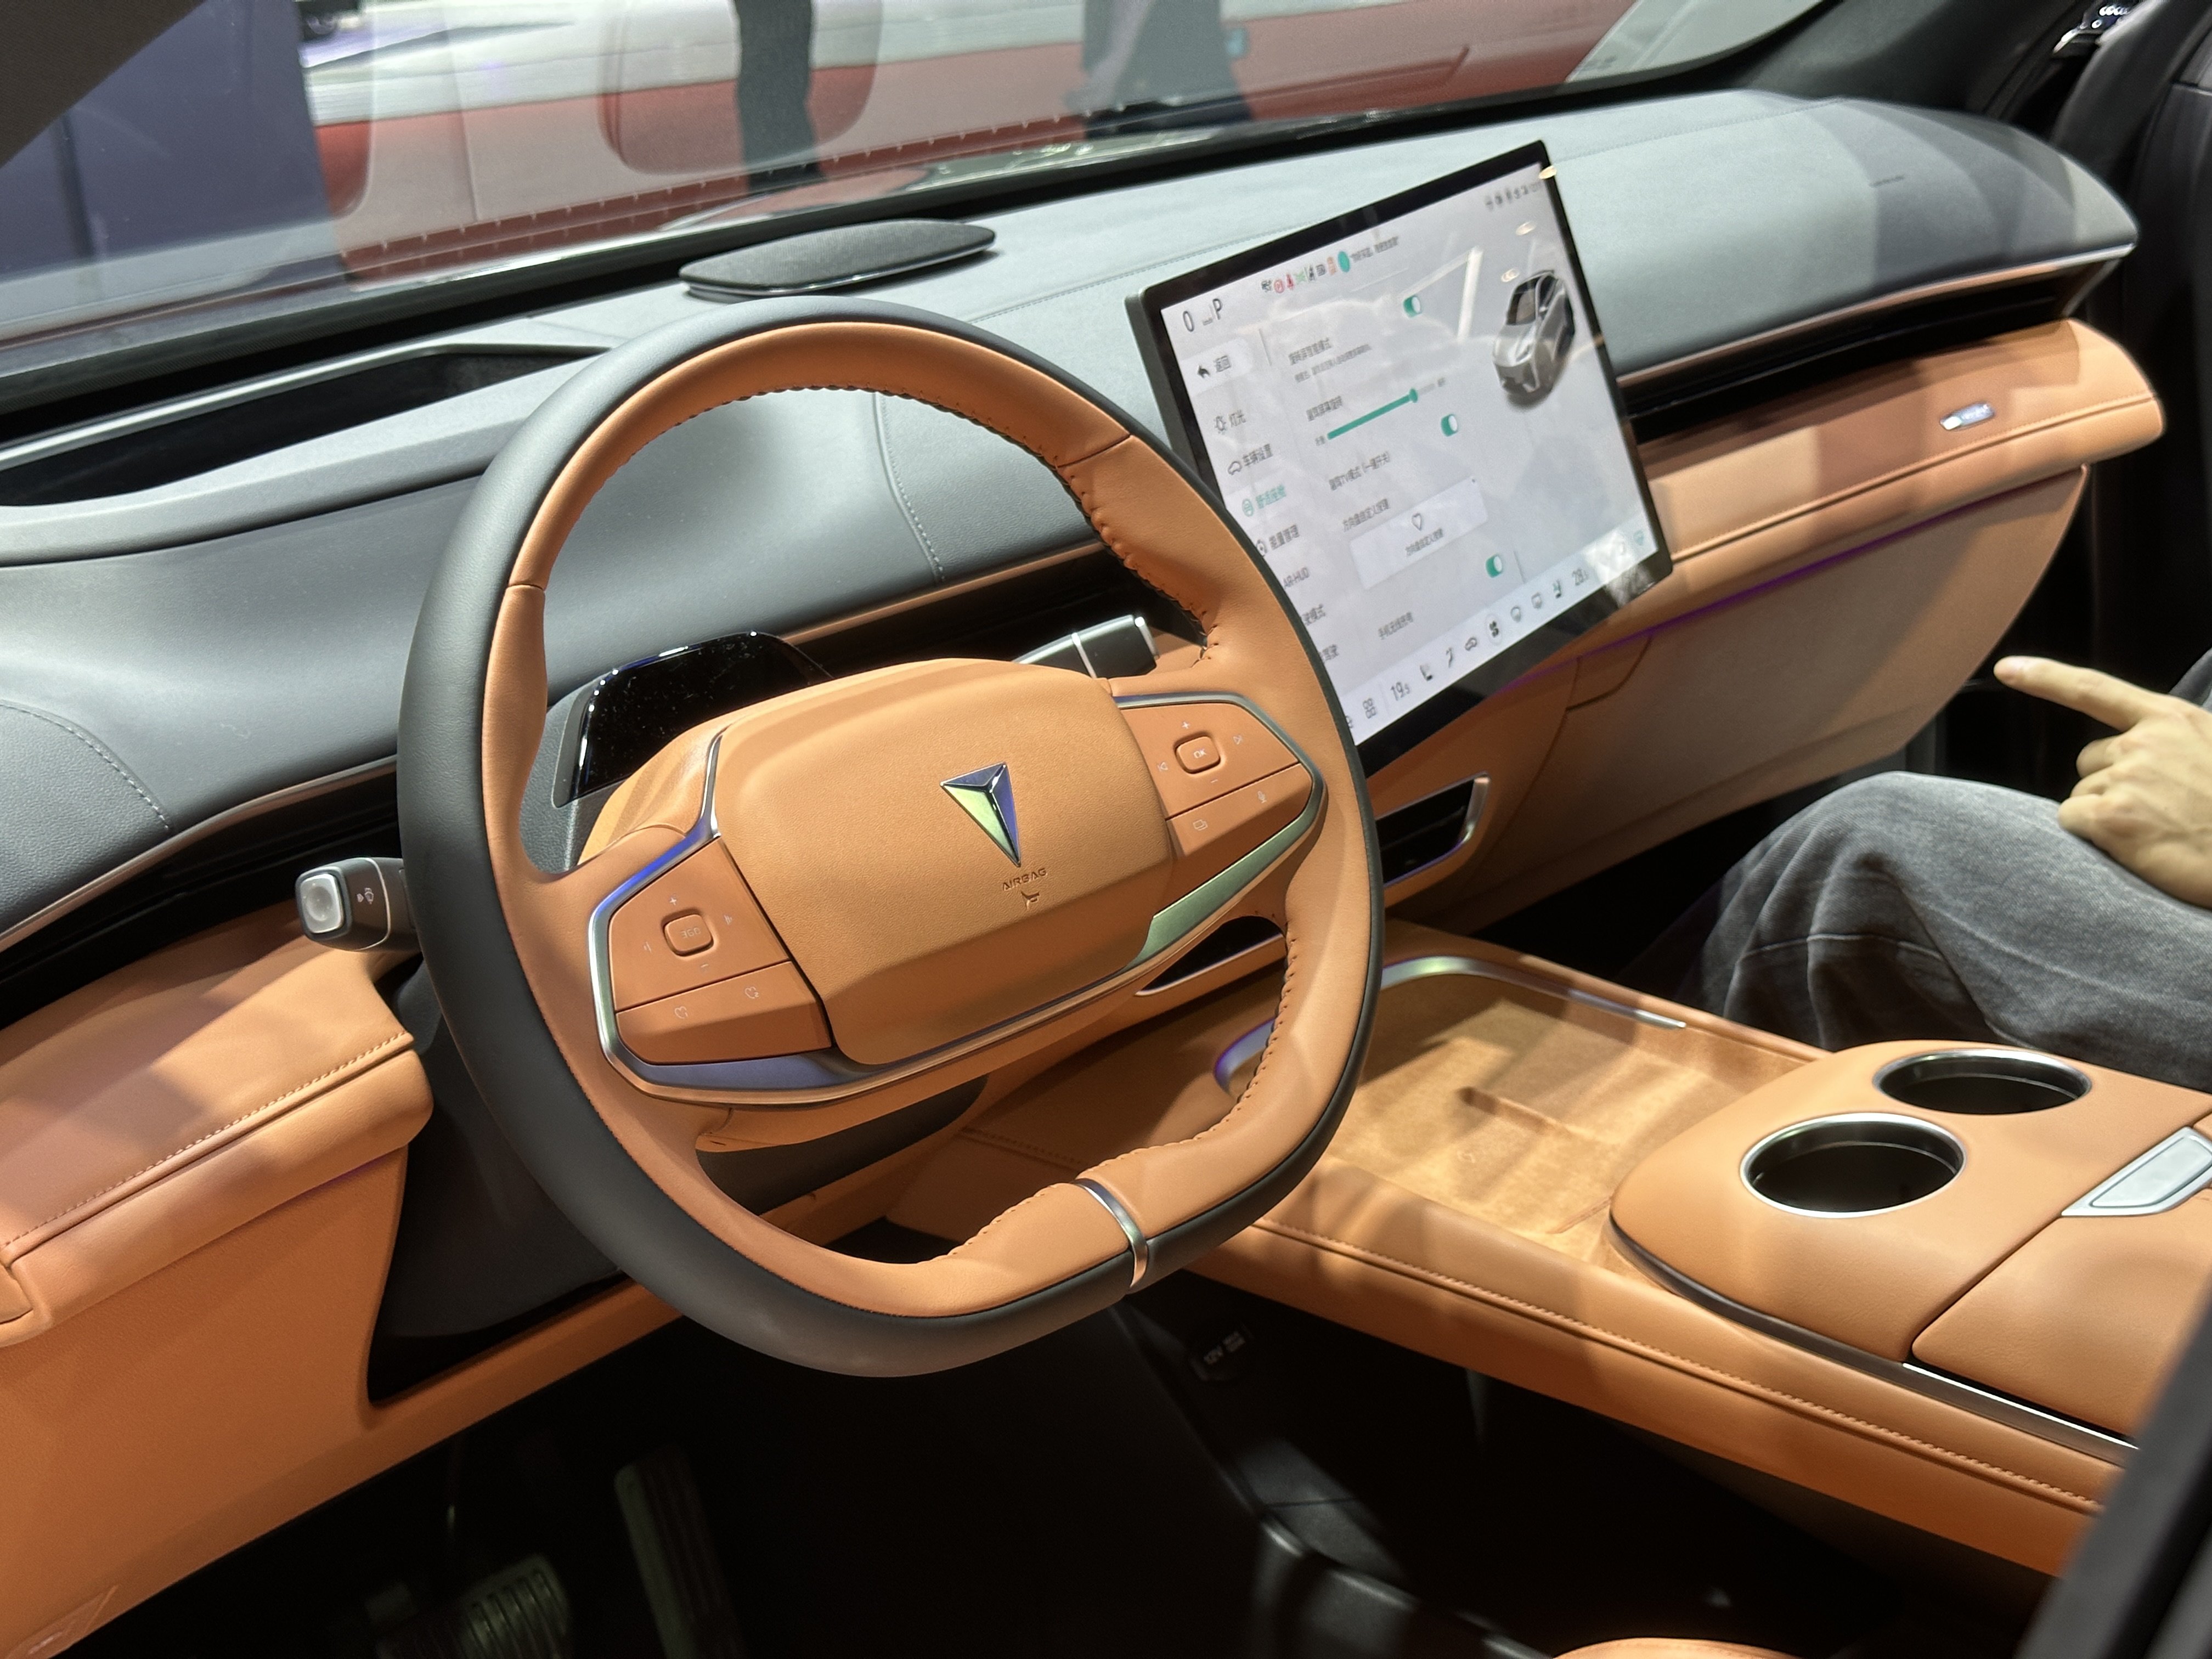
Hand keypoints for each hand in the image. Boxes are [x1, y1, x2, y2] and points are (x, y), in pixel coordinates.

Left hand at [1995, 656, 2211, 907]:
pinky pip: (2073, 821)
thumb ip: (2170, 745)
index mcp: (2172, 721)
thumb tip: (2130, 753)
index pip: (2095, 690)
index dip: (2045, 677)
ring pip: (2082, 796)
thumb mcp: (2210, 752)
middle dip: (2111, 785)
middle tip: (2157, 809)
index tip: (2007, 668)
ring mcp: (2126, 777)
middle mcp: (2144, 742)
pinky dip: (2093, 836)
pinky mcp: (2111, 816)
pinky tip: (2136, 843)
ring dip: (2108, 814)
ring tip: (2158, 829)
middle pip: (2089, 761)